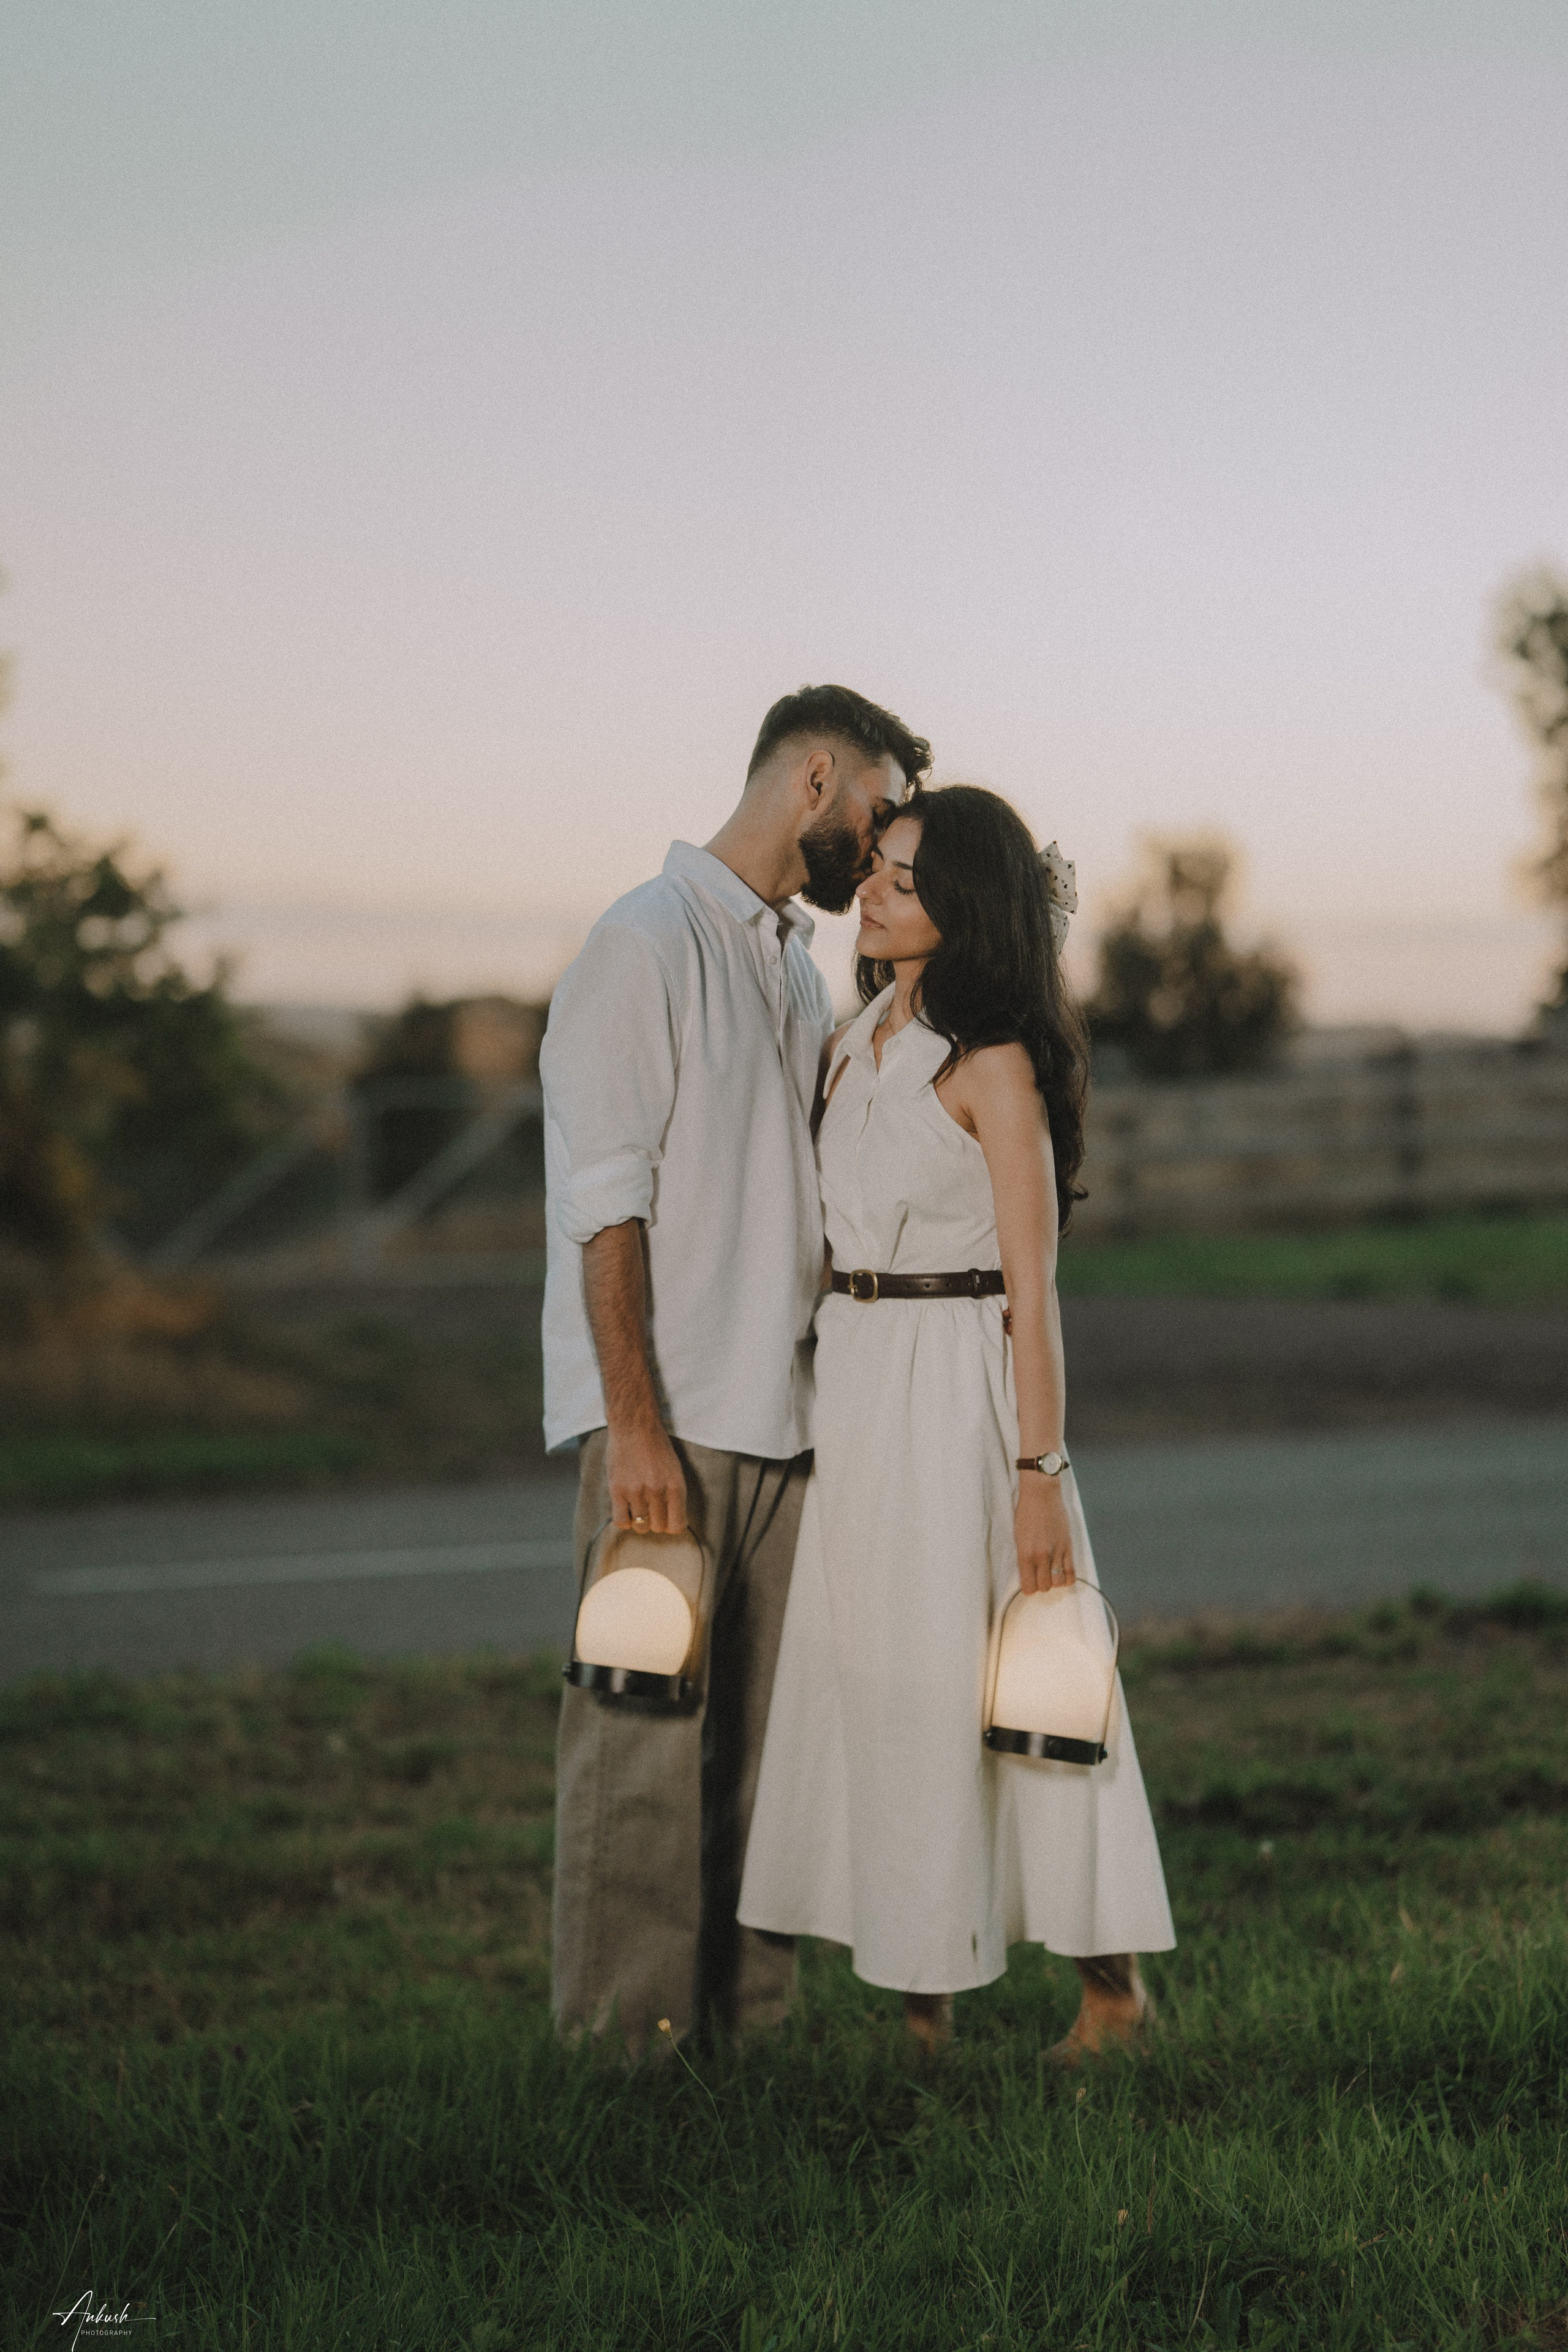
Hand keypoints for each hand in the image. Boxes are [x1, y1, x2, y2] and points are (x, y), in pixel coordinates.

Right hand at [606, 1416, 687, 1534]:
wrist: (634, 1426)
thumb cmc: (656, 1445)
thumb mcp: (675, 1468)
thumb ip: (674, 1493)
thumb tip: (673, 1518)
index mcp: (675, 1485)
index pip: (678, 1524)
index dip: (673, 1525)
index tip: (668, 1520)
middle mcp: (657, 1491)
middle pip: (659, 1527)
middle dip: (656, 1522)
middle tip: (651, 1510)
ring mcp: (636, 1491)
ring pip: (641, 1526)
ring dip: (640, 1521)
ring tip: (638, 1508)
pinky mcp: (617, 1490)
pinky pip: (621, 1521)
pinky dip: (625, 1521)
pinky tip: (626, 1510)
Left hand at [1015, 1473, 1074, 1593]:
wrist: (1041, 1494)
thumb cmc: (1026, 1512)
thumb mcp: (1018, 1537)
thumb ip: (1023, 1557)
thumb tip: (1028, 1573)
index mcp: (1025, 1554)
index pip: (1028, 1587)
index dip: (1029, 1588)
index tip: (1029, 1584)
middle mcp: (1041, 1556)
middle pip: (1044, 1587)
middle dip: (1041, 1585)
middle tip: (1039, 1576)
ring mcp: (1056, 1552)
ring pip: (1058, 1583)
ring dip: (1054, 1581)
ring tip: (1051, 1574)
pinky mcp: (1068, 1546)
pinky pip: (1072, 1572)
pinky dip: (1068, 1578)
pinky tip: (1063, 1574)